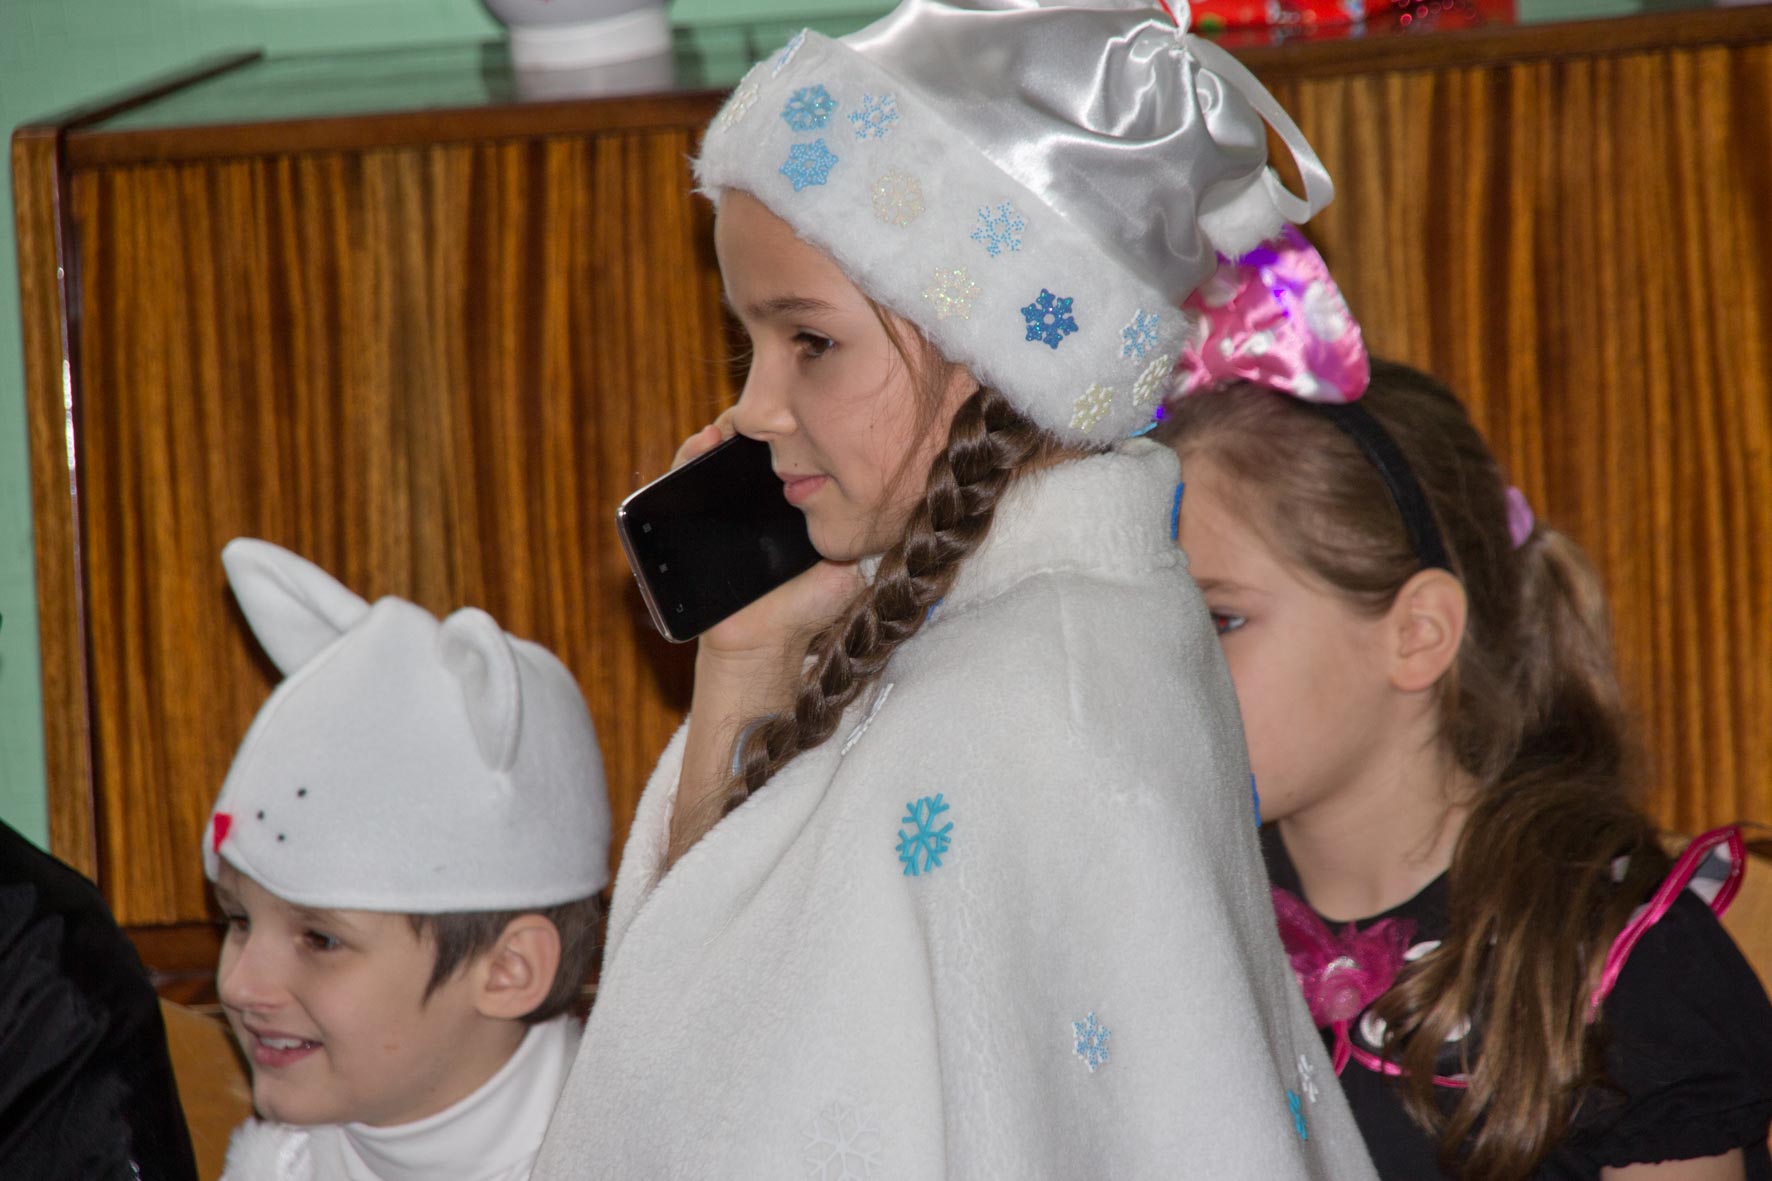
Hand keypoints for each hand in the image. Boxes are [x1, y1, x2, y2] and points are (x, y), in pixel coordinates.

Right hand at [669, 414, 861, 669]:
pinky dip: (688, 455)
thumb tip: (883, 503)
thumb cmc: (804, 609)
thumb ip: (861, 538)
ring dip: (719, 430)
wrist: (763, 644)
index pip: (786, 451)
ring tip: (729, 426)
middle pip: (749, 445)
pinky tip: (702, 445)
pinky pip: (681, 478)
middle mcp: (753, 499)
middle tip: (762, 414)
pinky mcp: (688, 518)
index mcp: (788, 502)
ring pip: (714, 454)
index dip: (790, 429)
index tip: (798, 414)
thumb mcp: (844, 568)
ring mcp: (719, 506)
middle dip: (753, 421)